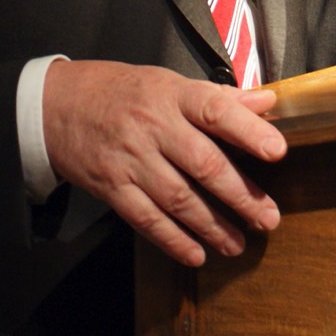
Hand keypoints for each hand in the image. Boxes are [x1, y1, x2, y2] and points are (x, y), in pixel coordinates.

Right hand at [42, 60, 286, 266]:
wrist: (57, 105)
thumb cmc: (123, 91)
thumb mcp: (168, 82)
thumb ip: (219, 97)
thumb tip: (267, 101)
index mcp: (172, 95)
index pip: (215, 109)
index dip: (248, 130)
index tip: (277, 150)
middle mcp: (153, 127)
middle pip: (202, 163)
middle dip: (239, 194)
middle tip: (268, 217)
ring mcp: (131, 159)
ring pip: (178, 198)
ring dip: (212, 224)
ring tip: (239, 241)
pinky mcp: (112, 187)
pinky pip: (146, 219)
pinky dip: (173, 239)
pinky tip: (197, 253)